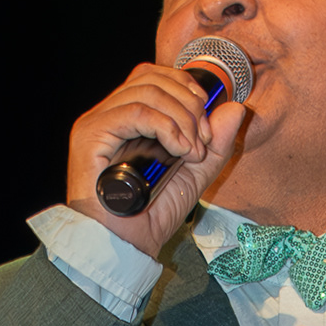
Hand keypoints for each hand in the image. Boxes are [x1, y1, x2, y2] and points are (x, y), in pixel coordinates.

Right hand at [65, 64, 247, 257]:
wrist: (122, 248)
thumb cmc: (147, 219)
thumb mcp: (193, 177)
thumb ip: (214, 146)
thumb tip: (235, 108)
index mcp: (128, 119)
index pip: (158, 78)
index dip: (189, 92)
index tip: (208, 130)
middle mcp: (110, 114)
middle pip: (154, 77)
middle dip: (190, 105)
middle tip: (203, 142)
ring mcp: (98, 122)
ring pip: (148, 90)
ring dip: (181, 118)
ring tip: (191, 151)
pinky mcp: (90, 134)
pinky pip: (136, 112)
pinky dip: (166, 126)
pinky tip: (178, 150)